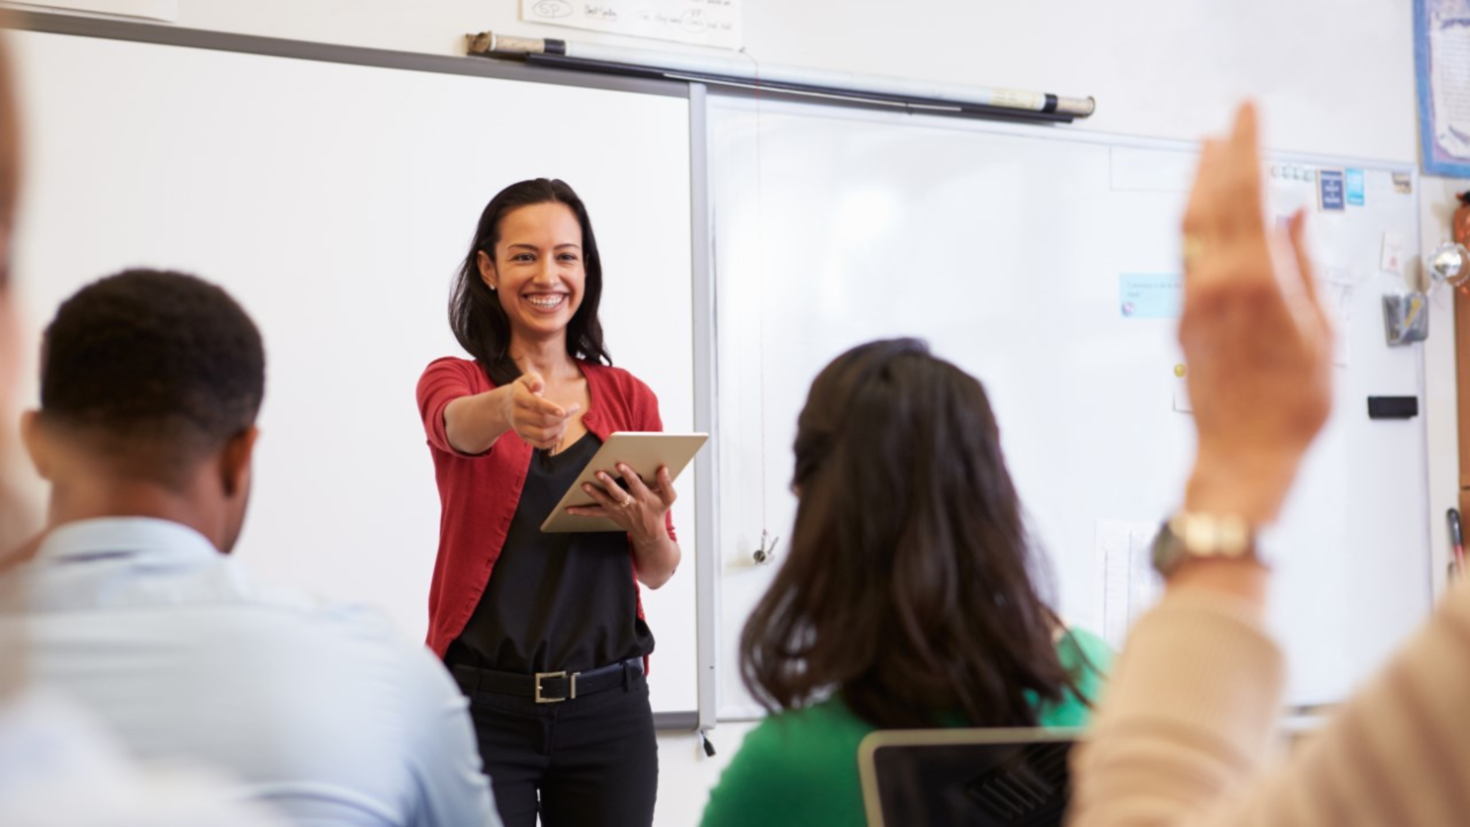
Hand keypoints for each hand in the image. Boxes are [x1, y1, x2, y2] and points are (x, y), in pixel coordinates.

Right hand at [502, 371, 579, 449]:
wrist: (507, 405)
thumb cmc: (523, 389)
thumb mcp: (526, 379)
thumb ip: (534, 379)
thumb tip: (539, 385)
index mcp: (518, 397)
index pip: (536, 404)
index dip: (551, 408)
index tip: (564, 411)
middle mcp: (517, 414)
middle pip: (543, 421)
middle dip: (561, 418)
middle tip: (570, 411)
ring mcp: (520, 428)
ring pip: (543, 434)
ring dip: (559, 429)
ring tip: (566, 420)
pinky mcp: (524, 437)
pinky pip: (541, 444)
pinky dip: (554, 439)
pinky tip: (561, 430)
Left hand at [567, 463, 676, 544]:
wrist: (649, 534)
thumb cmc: (658, 512)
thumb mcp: (668, 499)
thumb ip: (667, 484)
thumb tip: (662, 469)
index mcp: (644, 498)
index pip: (635, 484)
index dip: (627, 474)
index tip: (619, 464)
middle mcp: (630, 505)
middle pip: (617, 493)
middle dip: (608, 483)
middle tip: (598, 473)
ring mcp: (618, 510)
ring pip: (604, 502)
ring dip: (594, 494)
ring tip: (584, 485)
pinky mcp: (610, 514)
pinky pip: (594, 512)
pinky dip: (581, 511)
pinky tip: (568, 509)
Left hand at [1179, 103, 1332, 524]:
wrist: (1242, 456)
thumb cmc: (1288, 409)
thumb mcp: (1321, 331)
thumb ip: (1306, 265)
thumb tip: (1299, 218)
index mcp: (1255, 281)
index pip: (1247, 194)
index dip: (1247, 147)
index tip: (1248, 115)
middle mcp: (1214, 285)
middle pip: (1210, 201)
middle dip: (1220, 154)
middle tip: (1229, 122)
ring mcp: (1192, 302)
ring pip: (1188, 227)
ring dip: (1198, 184)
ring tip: (1207, 152)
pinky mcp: (1182, 319)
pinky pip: (1185, 255)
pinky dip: (1194, 222)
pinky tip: (1202, 213)